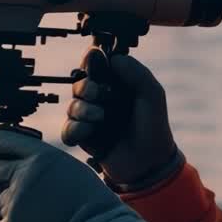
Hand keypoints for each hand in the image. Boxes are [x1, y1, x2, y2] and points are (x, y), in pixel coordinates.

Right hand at [61, 49, 178, 185]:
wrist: (149, 163)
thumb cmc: (153, 127)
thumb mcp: (152, 94)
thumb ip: (136, 72)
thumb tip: (112, 58)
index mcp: (117, 84)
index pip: (96, 65)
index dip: (91, 61)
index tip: (94, 62)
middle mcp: (101, 99)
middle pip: (79, 83)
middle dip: (85, 87)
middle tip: (98, 94)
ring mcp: (91, 118)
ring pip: (72, 106)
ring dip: (84, 110)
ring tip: (101, 118)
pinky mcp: (84, 138)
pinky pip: (68, 129)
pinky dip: (76, 128)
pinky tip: (90, 131)